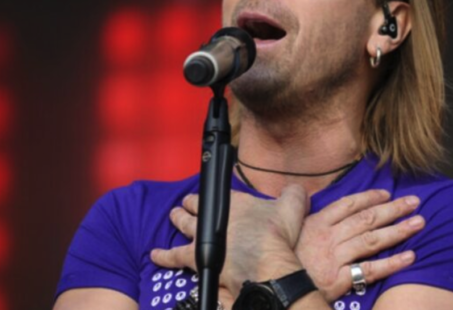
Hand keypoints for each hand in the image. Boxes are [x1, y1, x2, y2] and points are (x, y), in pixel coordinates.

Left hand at [152, 185, 308, 297]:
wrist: (267, 264)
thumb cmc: (278, 237)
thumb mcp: (293, 206)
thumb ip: (293, 193)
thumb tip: (297, 188)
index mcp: (235, 202)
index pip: (218, 194)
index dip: (211, 194)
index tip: (207, 194)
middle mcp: (216, 216)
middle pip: (197, 206)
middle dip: (190, 203)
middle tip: (185, 202)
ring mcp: (204, 237)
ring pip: (184, 225)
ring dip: (177, 219)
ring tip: (173, 216)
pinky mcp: (197, 258)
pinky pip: (174, 256)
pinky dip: (163, 255)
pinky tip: (155, 254)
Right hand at [296, 189, 423, 300]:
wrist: (276, 288)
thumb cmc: (285, 260)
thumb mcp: (290, 232)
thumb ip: (306, 216)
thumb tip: (306, 196)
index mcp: (317, 222)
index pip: (349, 204)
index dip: (370, 197)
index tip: (387, 193)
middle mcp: (328, 237)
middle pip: (366, 219)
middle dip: (393, 209)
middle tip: (414, 202)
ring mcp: (335, 258)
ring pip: (371, 240)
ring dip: (398, 230)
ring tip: (419, 223)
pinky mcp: (339, 280)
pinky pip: (369, 270)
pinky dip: (391, 263)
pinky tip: (409, 257)